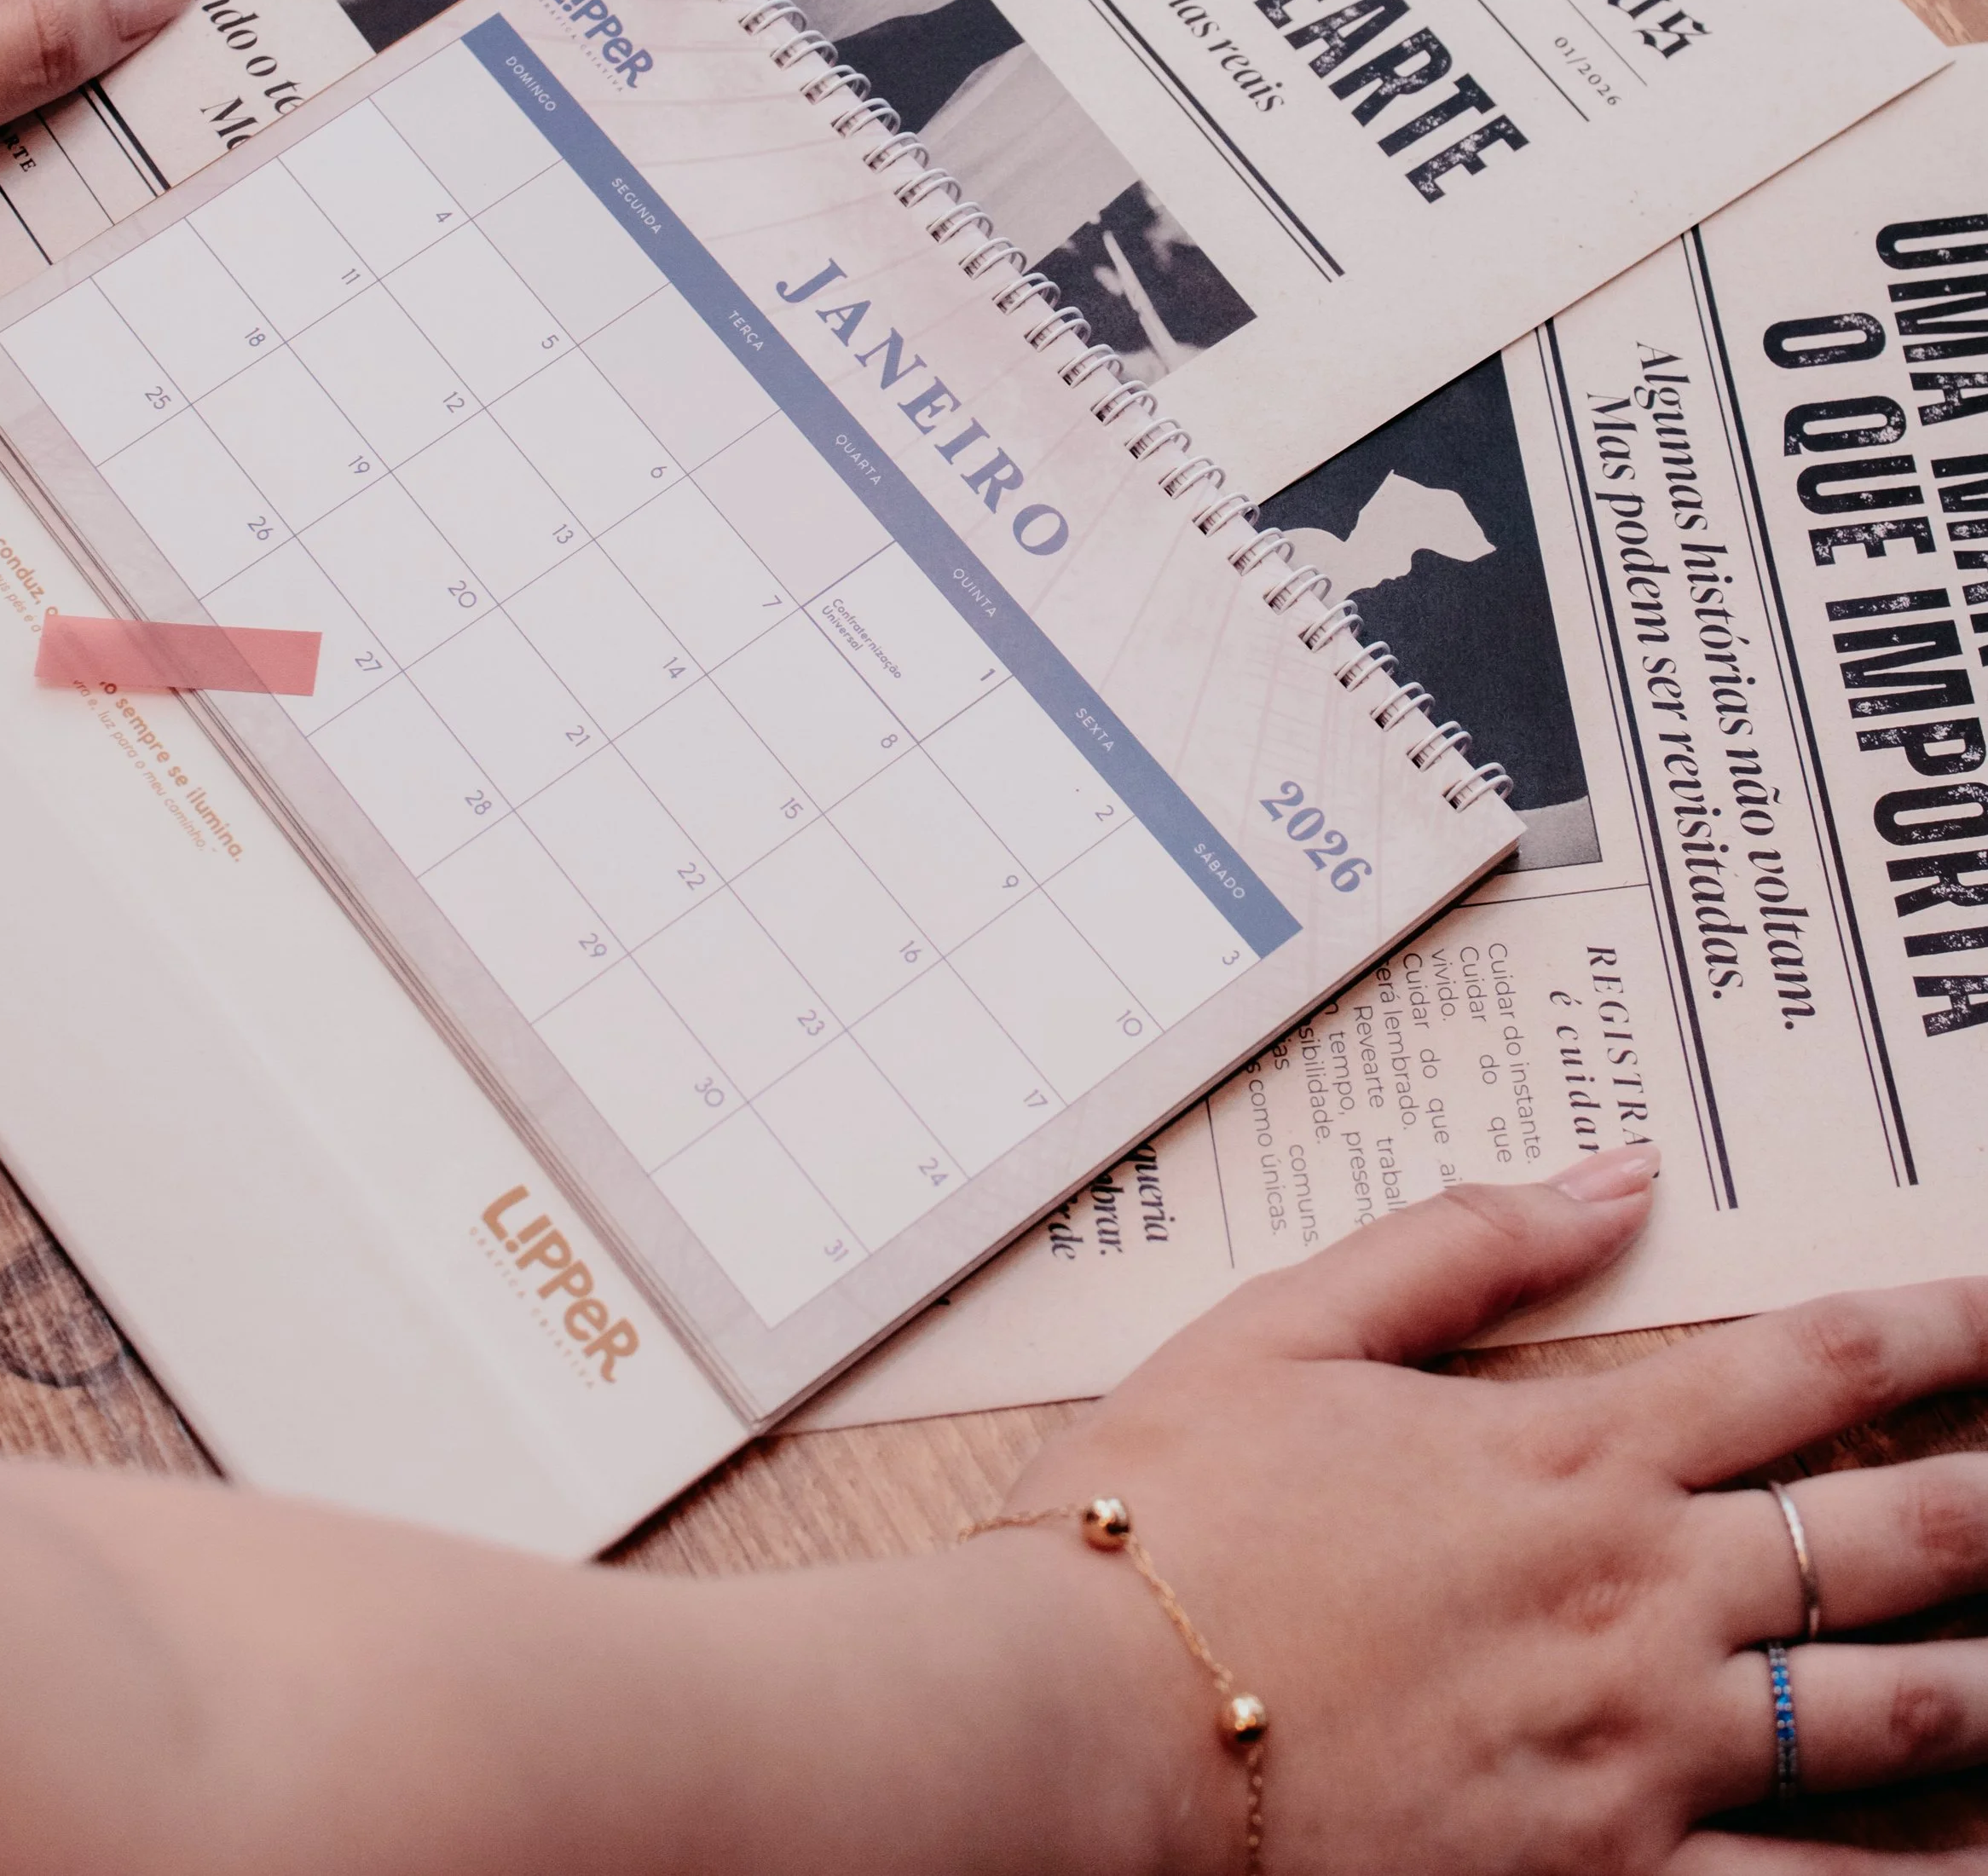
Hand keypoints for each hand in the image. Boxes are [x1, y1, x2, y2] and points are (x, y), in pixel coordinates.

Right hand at [1006, 1156, 1987, 1875]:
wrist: (1083, 1727)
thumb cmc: (1165, 1520)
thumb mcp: (1289, 1324)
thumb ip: (1463, 1243)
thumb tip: (1615, 1173)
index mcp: (1567, 1450)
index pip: (1803, 1366)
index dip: (1929, 1326)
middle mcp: (1635, 1595)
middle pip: (1884, 1538)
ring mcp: (1636, 1752)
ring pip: (1883, 1719)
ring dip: (1986, 1687)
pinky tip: (1970, 1865)